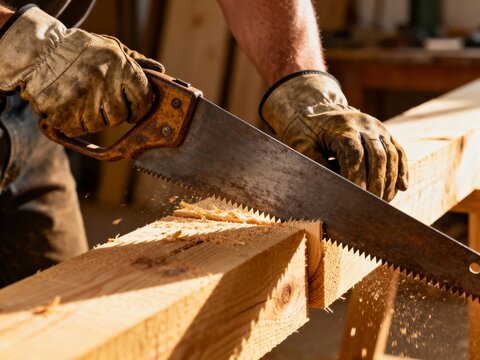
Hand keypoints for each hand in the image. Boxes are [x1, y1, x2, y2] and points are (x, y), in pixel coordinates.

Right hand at [0, 6, 163, 136]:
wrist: (39, 51)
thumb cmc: (80, 49)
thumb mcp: (112, 47)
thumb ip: (137, 62)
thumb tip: (160, 71)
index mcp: (121, 66)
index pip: (143, 98)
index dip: (140, 108)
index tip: (134, 110)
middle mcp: (105, 82)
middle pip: (120, 117)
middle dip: (114, 114)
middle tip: (103, 103)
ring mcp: (84, 99)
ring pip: (99, 125)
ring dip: (93, 118)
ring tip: (83, 100)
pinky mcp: (64, 112)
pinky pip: (77, 129)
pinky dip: (74, 123)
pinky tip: (70, 106)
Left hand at [260, 71, 407, 200]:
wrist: (314, 107)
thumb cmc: (304, 129)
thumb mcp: (301, 143)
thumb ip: (315, 161)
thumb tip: (331, 186)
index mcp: (342, 126)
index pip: (355, 154)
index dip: (357, 176)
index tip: (356, 195)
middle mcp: (364, 124)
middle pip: (377, 155)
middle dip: (377, 182)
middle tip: (372, 204)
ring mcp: (376, 127)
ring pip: (391, 154)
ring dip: (390, 179)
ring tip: (384, 201)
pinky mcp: (383, 132)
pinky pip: (398, 150)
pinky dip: (402, 169)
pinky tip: (402, 187)